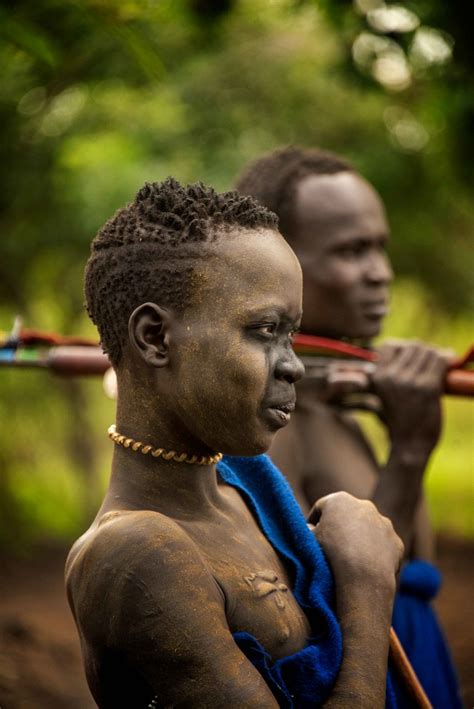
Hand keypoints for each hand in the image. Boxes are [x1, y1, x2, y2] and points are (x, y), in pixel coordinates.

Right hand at [308, 492, 403, 591]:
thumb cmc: (331, 554)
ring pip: (368, 529)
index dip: (314, 520)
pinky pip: (383, 545)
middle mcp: (364, 505)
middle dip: (340, 526)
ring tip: (351, 559)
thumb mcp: (310, 539)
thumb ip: (308, 530)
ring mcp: (383, 522)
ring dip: (360, 539)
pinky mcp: (396, 541)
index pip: (322, 507)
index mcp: (339, 500)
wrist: (363, 575)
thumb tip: (309, 528)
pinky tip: (368, 567)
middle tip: (332, 545)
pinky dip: (376, 553)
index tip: (312, 533)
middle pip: (348, 514)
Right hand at [372, 340, 450, 454]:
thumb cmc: (399, 421)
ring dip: (437, 357)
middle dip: (425, 352)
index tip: (415, 357)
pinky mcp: (428, 388)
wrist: (409, 446)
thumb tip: (416, 348)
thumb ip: (392, 373)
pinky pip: (440, 362)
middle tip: (433, 364)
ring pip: (429, 351)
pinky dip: (447, 362)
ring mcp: (409, 381)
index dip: (405, 347)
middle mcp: (391, 376)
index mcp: (377, 377)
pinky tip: (449, 370)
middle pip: (413, 346)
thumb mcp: (384, 395)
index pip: (391, 345)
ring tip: (440, 369)